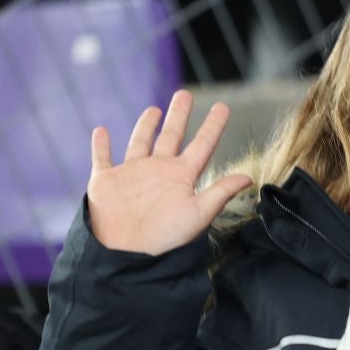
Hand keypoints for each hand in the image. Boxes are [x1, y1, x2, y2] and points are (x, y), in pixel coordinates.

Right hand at [86, 91, 249, 255]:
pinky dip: (100, 145)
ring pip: (139, 143)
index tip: (223, 107)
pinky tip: (101, 131)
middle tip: (184, 95)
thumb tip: (248, 177)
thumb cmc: (166, 238)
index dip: (213, 126)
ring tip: (153, 110)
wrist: (128, 255)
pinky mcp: (106, 181)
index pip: (202, 145)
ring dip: (145, 127)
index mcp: (181, 177)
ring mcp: (132, 174)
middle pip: (171, 136)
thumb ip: (220, 193)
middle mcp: (158, 171)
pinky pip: (101, 158)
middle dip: (178, 116)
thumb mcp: (198, 213)